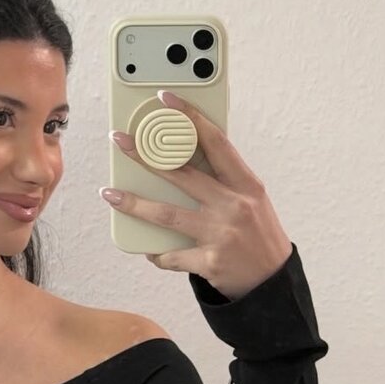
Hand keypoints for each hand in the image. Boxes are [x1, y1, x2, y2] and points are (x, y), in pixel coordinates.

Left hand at [103, 90, 293, 300]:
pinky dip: (158, 254)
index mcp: (246, 184)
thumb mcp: (252, 201)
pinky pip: (172, 256)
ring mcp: (220, 234)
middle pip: (182, 174)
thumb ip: (224, 181)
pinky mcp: (209, 261)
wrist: (273, 282)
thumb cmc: (259, 236)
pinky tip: (150, 251)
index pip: (215, 142)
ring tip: (111, 194)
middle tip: (121, 141)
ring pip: (168, 215)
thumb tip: (184, 160)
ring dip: (135, 204)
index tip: (166, 100)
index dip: (190, 118)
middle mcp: (233, 205)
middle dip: (146, 156)